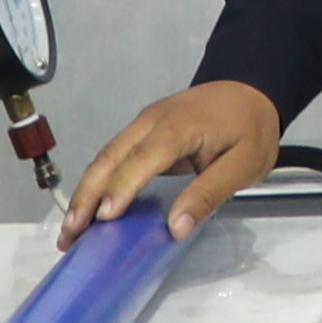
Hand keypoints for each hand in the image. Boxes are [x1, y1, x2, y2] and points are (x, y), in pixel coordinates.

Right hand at [61, 81, 279, 243]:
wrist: (250, 89)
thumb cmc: (251, 127)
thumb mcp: (245, 164)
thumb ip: (210, 193)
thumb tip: (176, 227)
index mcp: (180, 125)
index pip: (144, 156)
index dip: (122, 186)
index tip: (105, 216)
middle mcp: (152, 120)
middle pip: (111, 157)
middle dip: (87, 195)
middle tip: (71, 233)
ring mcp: (143, 124)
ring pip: (105, 157)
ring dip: (85, 192)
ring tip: (70, 230)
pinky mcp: (141, 131)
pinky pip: (113, 157)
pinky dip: (97, 183)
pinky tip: (89, 208)